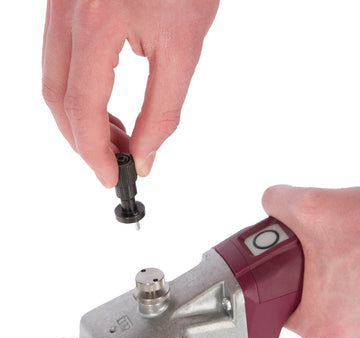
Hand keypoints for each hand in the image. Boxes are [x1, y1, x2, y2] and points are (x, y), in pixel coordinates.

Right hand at [42, 0, 218, 186]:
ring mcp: (60, 5)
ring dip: (79, 120)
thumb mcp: (184, 48)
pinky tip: (105, 107)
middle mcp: (67, 11)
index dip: (93, 151)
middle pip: (57, 97)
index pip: (82, 107)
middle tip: (117, 163)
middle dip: (83, 140)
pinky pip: (61, 60)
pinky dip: (79, 93)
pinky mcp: (66, 3)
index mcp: (97, 22)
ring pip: (54, 80)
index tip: (112, 178)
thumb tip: (146, 154)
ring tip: (116, 141)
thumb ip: (163, 109)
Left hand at [262, 181, 359, 337]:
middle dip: (322, 275)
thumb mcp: (315, 205)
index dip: (287, 279)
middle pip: (320, 305)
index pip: (285, 308)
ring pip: (352, 304)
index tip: (296, 260)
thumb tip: (271, 201)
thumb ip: (278, 202)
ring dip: (353, 279)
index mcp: (322, 326)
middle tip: (331, 245)